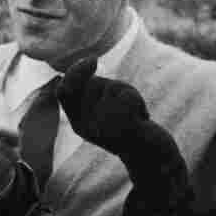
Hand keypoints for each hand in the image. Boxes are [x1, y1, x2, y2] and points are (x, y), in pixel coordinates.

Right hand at [57, 59, 190, 215]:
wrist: (152, 157)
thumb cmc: (129, 127)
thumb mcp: (105, 108)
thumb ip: (92, 88)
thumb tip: (89, 59)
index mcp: (79, 123)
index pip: (64, 91)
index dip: (74, 72)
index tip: (93, 61)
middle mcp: (86, 127)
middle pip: (92, 84)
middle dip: (112, 86)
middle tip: (124, 107)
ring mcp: (103, 128)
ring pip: (111, 87)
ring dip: (127, 93)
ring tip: (134, 114)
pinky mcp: (122, 127)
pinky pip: (126, 94)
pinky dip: (137, 100)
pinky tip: (142, 118)